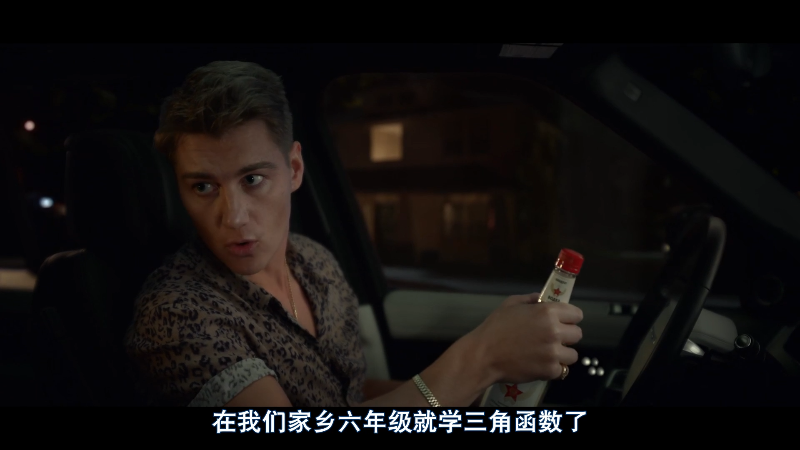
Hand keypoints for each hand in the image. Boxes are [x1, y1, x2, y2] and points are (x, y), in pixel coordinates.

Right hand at [467, 293, 582, 384]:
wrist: (483, 355)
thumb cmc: (494, 328)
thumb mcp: (510, 304)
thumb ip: (530, 299)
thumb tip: (541, 299)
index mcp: (547, 312)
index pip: (577, 314)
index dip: (569, 318)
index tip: (562, 322)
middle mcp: (555, 331)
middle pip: (577, 334)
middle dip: (567, 336)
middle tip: (552, 339)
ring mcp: (554, 352)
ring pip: (573, 355)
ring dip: (562, 354)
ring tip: (547, 354)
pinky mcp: (549, 370)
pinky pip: (562, 370)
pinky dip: (552, 369)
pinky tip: (541, 365)